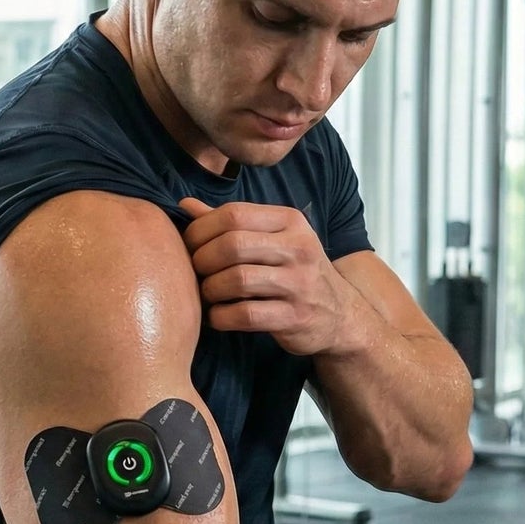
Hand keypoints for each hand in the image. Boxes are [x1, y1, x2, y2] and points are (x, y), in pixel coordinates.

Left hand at [178, 197, 360, 356]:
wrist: (339, 315)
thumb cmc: (295, 272)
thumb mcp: (273, 239)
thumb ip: (232, 224)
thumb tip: (185, 205)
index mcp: (290, 221)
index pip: (233, 214)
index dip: (200, 229)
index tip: (189, 246)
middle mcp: (299, 248)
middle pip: (232, 245)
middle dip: (202, 260)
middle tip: (196, 273)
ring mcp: (300, 284)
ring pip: (236, 280)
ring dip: (210, 290)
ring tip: (207, 294)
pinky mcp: (295, 317)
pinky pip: (245, 315)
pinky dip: (221, 317)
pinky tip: (217, 316)